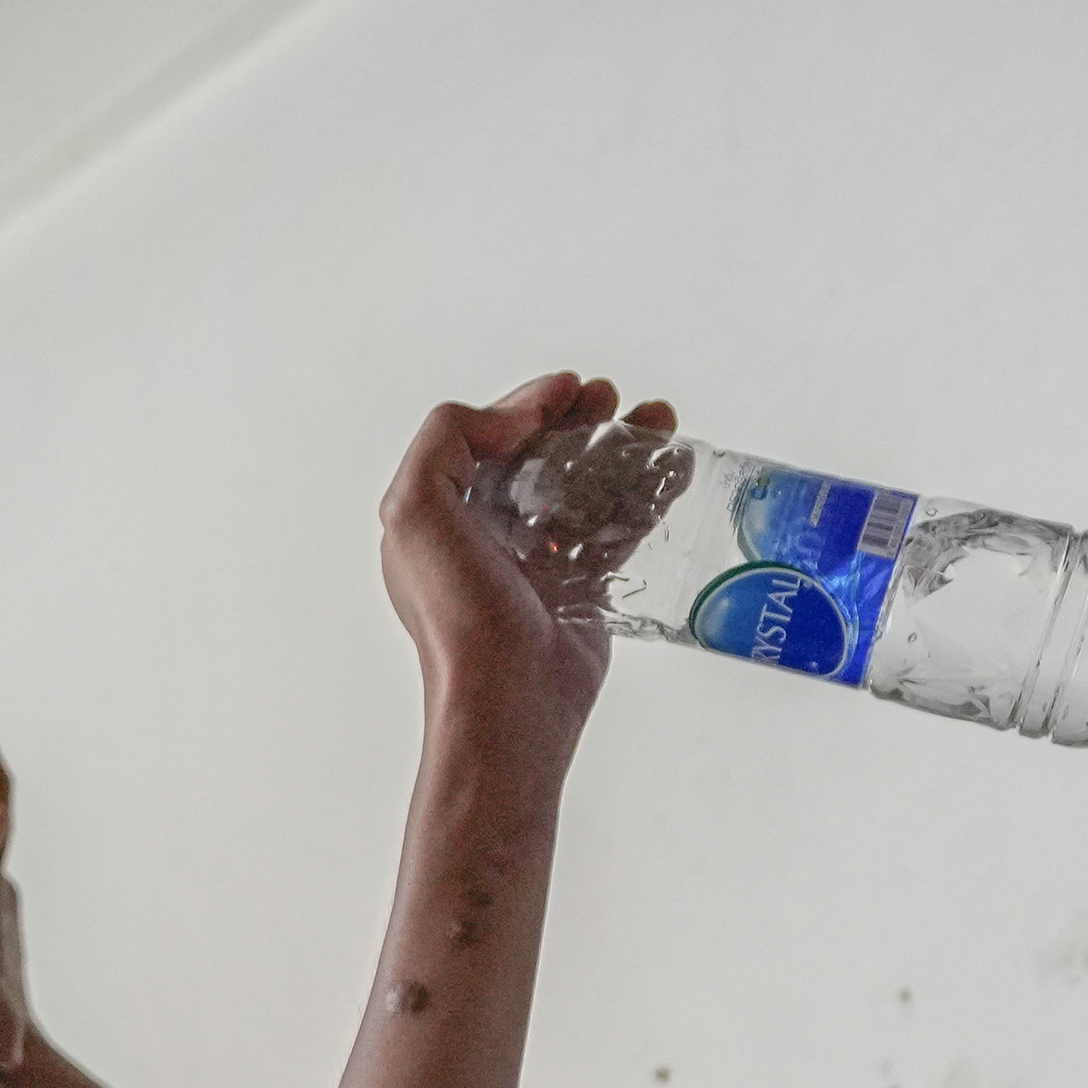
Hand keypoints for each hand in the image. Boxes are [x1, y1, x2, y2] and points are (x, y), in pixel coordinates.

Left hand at [383, 372, 658, 736]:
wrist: (510, 699)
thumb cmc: (458, 615)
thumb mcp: (416, 510)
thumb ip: (446, 440)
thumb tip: (512, 421)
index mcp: (440, 518)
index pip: (484, 440)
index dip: (527, 404)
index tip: (569, 388)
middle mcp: (483, 538)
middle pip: (538, 458)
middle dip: (578, 420)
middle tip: (612, 398)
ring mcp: (534, 565)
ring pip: (584, 488)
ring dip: (621, 448)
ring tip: (657, 420)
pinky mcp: (580, 591)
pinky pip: (616, 531)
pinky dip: (644, 496)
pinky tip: (672, 467)